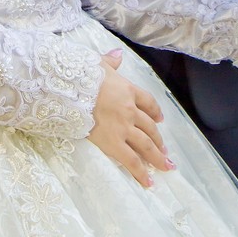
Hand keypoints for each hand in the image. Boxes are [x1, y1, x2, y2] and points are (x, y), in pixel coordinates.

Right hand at [87, 49, 171, 186]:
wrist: (71, 90)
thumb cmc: (82, 76)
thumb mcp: (98, 63)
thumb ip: (111, 61)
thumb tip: (118, 54)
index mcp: (127, 89)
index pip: (147, 102)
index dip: (155, 111)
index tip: (159, 118)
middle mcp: (130, 110)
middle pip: (149, 126)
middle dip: (159, 140)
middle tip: (165, 151)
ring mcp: (123, 127)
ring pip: (146, 144)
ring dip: (157, 157)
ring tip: (165, 166)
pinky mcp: (114, 143)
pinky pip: (131, 160)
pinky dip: (141, 172)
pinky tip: (149, 182)